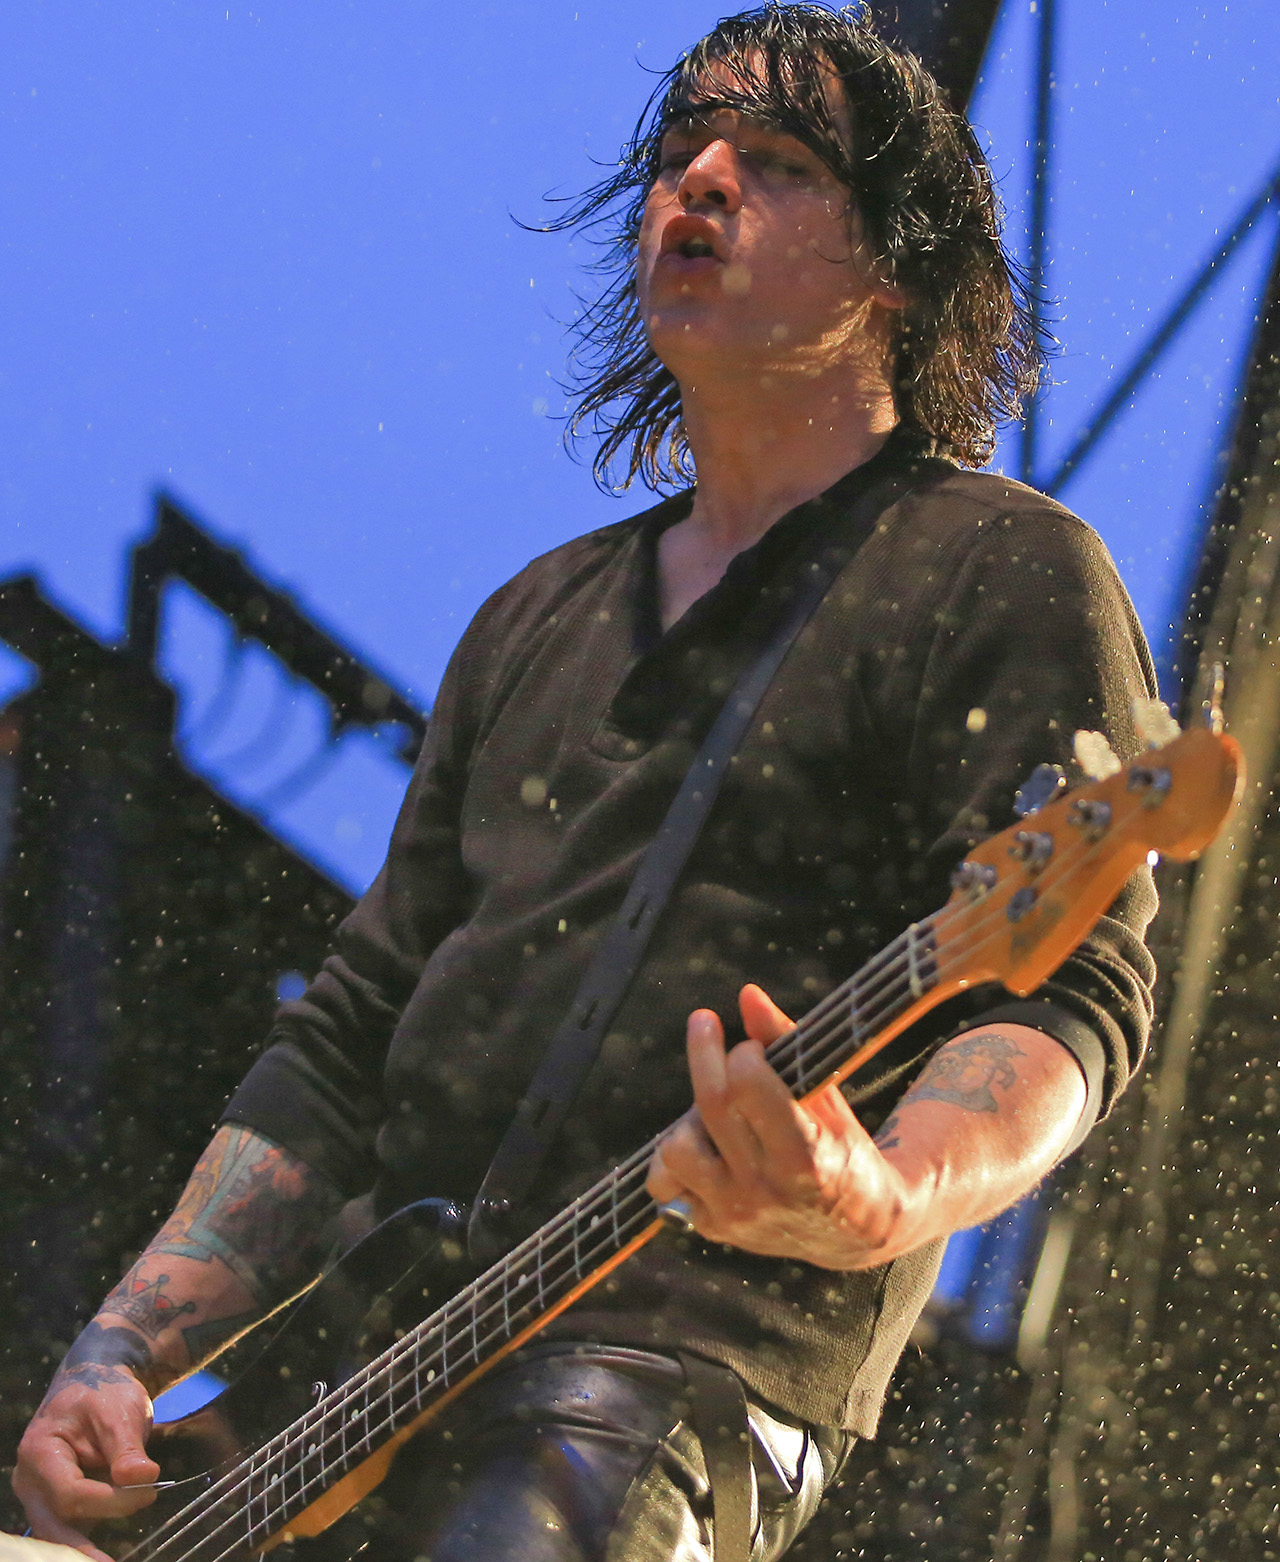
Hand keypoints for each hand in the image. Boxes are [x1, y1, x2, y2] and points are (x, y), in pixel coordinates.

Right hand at [12, 1364, 159, 1561]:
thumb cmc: (104, 1393)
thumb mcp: (118, 1411)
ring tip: (108, 1561)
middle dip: (82, 1549)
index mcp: (40, 1452)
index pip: (72, 1493)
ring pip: (59, 1531)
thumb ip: (127, 1448)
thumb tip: (143, 1478)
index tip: (149, 1493)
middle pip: (55, 1523)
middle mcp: (31, 1480)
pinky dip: (87, 1539)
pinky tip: (105, 1553)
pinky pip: (68, 1526)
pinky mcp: (55, 1502)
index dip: (111, 1501)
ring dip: (85, 1546)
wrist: (95, 1382)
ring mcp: (40, 1494)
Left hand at [646, 984, 924, 1268]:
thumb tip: (747, 994)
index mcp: (803, 1157)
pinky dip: (676, 1161)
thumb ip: (786, 1045)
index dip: (746, 1053)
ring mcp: (734, 1214)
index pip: (749, 1085)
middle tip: (704, 1021)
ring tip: (716, 1115)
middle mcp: (764, 1190)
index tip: (752, 1048)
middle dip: (704, 1051)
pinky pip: (664, 1184)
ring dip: (689, 1119)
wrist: (854, 1231)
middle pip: (711, 1104)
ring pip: (675, 1147)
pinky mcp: (711, 1229)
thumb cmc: (842, 1150)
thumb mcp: (828, 1100)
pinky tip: (704, 1149)